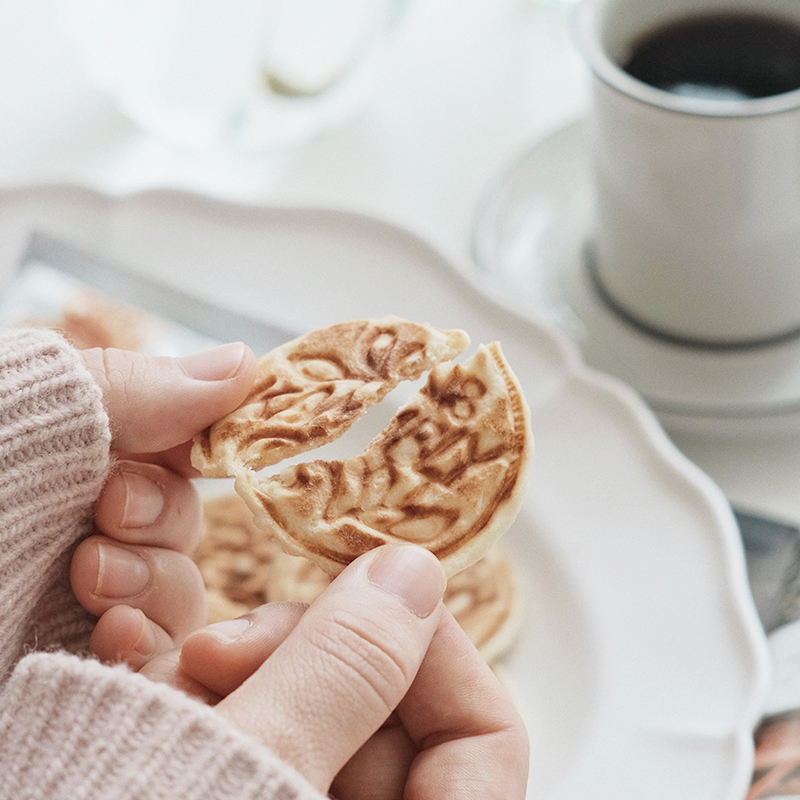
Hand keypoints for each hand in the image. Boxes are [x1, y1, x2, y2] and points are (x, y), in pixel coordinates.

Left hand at [69, 342, 256, 668]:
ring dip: (155, 584)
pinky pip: (156, 656)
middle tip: (113, 510)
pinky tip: (113, 633)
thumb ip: (138, 387)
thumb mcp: (38, 414)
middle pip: (190, 525)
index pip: (188, 446)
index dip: (214, 446)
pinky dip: (145, 645)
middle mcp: (95, 521)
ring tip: (94, 576)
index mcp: (87, 452)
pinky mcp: (89, 657)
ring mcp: (95, 592)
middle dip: (162, 519)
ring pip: (184, 594)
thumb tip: (248, 362)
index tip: (221, 446)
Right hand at [164, 545, 529, 798]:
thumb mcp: (253, 780)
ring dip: (246, 679)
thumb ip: (346, 669)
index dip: (432, 646)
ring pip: (320, 716)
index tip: (366, 587)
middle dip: (307, 657)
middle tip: (216, 647)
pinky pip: (267, 738)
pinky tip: (163, 702)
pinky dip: (219, 708)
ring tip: (168, 687)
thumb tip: (417, 571)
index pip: (483, 737)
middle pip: (390, 717)